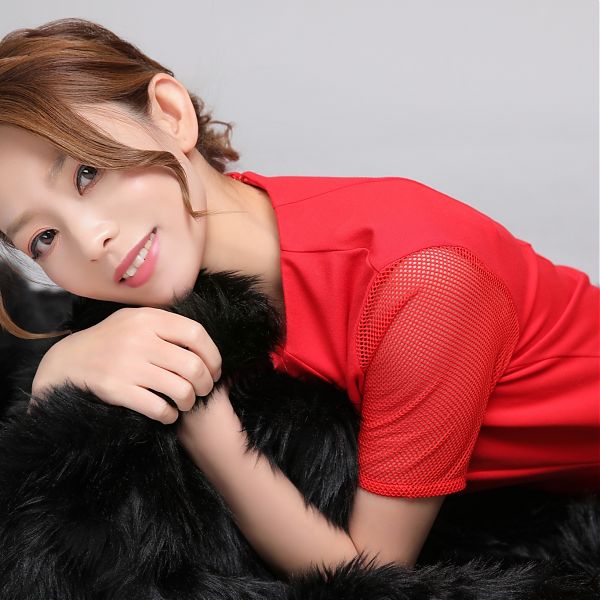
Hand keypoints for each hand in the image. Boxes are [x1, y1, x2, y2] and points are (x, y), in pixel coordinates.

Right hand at [30, 306, 221, 423]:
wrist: (67, 360)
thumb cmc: (111, 340)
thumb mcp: (135, 320)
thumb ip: (165, 325)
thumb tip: (203, 341)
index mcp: (148, 319)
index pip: (196, 334)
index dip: (213, 354)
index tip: (215, 369)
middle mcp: (139, 339)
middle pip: (193, 366)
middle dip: (205, 383)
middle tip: (204, 390)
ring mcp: (127, 365)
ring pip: (180, 389)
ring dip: (190, 401)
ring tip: (186, 402)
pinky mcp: (116, 389)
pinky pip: (158, 408)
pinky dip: (169, 415)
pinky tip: (168, 413)